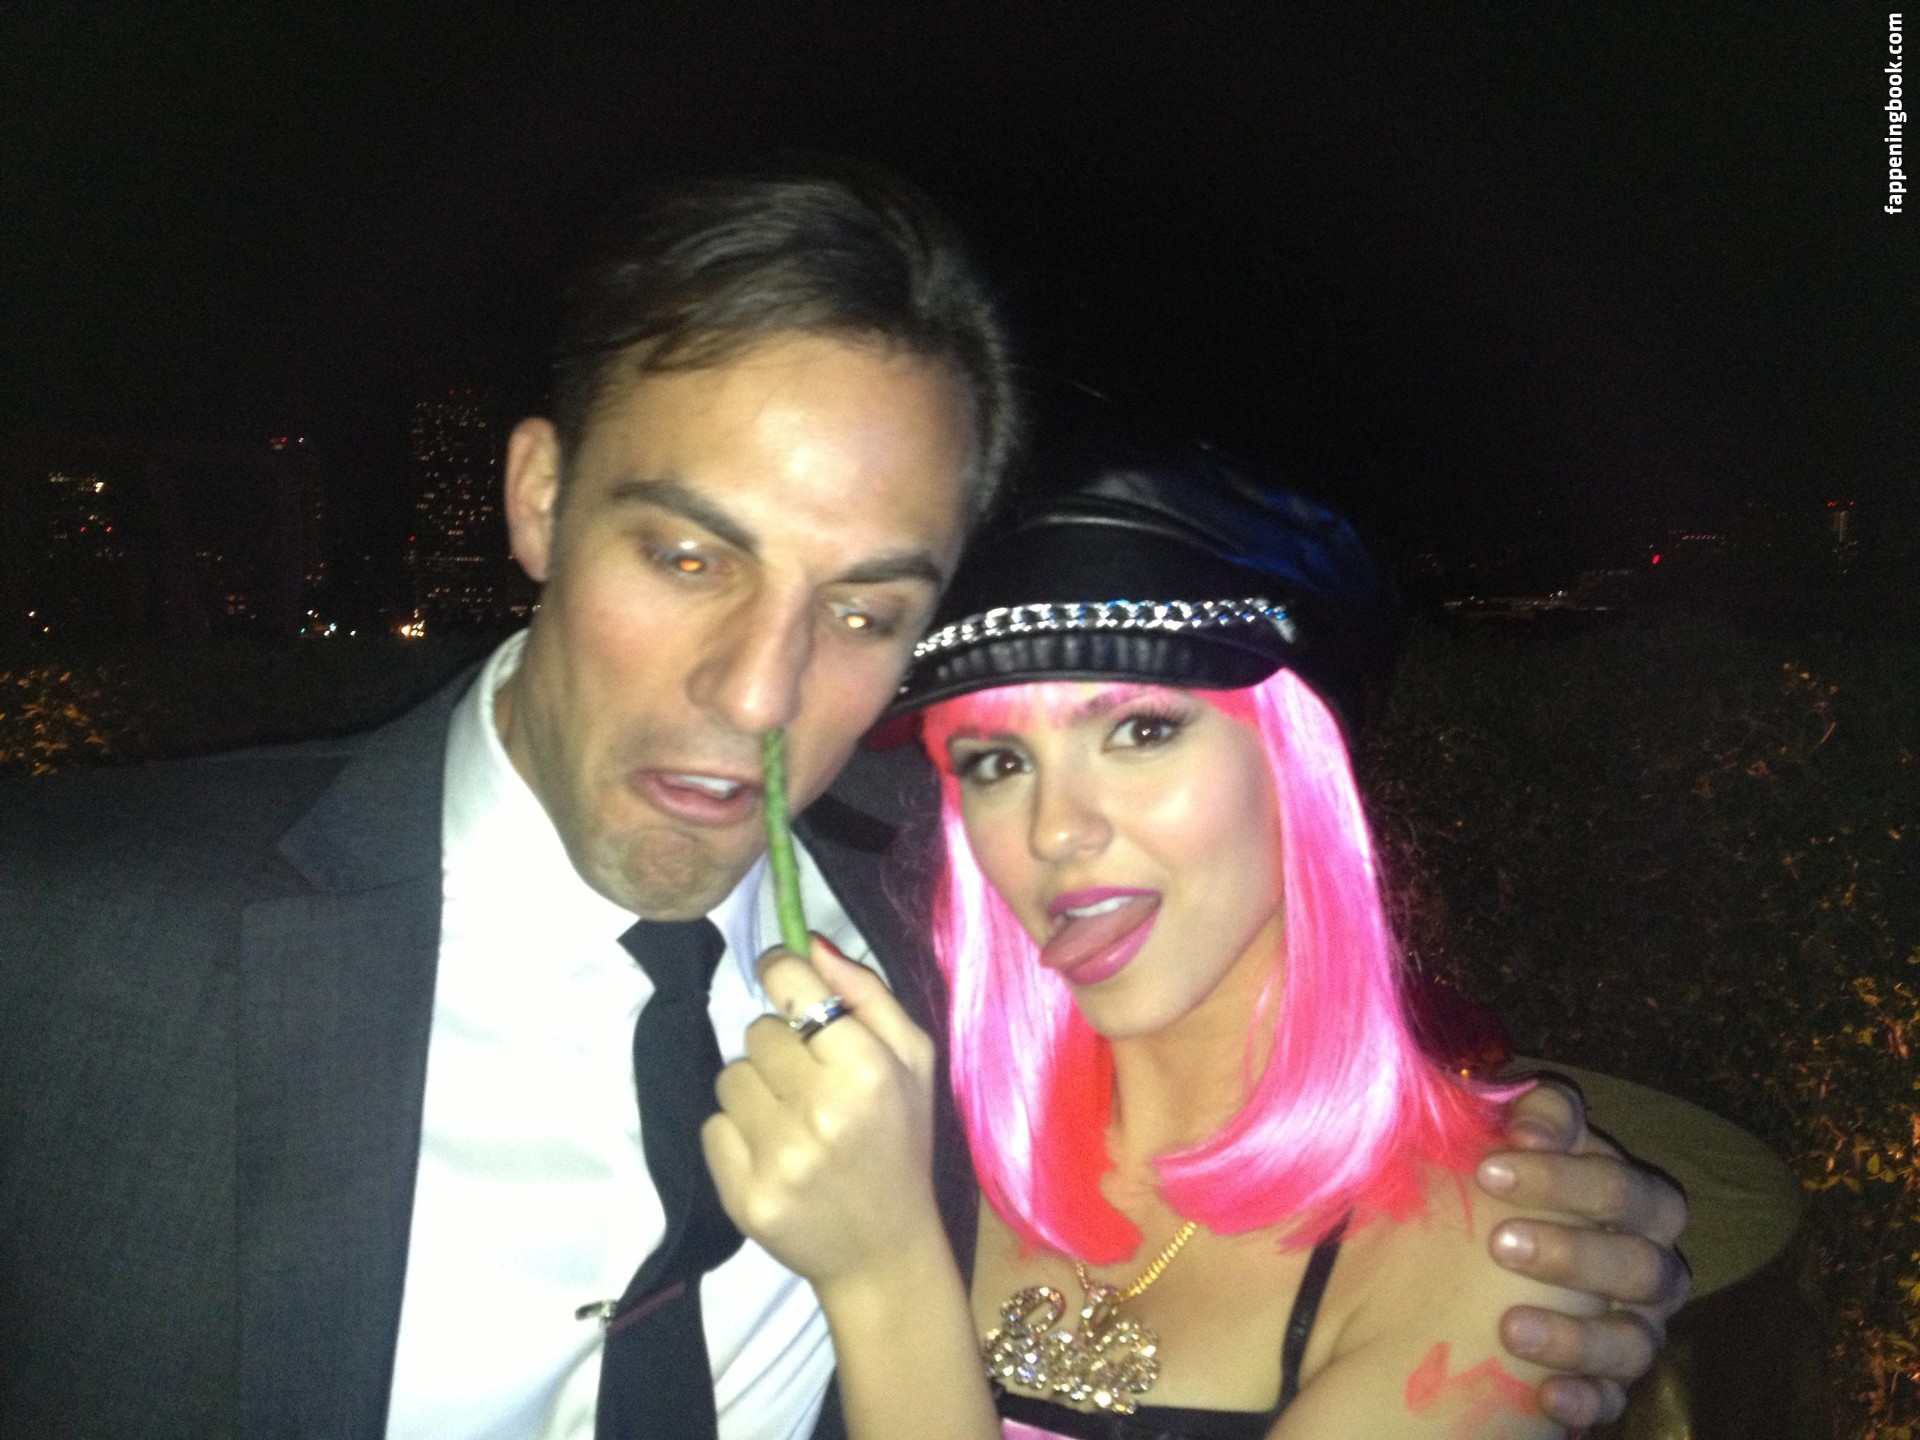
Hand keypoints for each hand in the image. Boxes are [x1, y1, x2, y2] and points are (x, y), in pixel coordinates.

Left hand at [702, 937, 944, 1293]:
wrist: (883, 1251)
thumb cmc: (902, 1143)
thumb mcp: (914, 1061)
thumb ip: (866, 993)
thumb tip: (808, 942)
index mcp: (868, 1070)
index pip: (792, 985)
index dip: (782, 974)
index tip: (783, 980)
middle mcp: (822, 1111)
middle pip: (757, 1032)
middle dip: (780, 1046)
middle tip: (809, 1079)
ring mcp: (779, 1157)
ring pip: (729, 1077)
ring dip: (754, 1089)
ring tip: (791, 1118)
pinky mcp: (744, 1195)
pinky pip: (713, 1126)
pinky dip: (736, 1134)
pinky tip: (772, 1151)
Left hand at [1477, 1079, 1691, 1428]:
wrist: (1434, 1293)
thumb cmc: (1467, 1205)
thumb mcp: (1470, 1156)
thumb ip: (1495, 1122)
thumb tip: (1507, 1111)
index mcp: (1617, 1199)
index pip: (1621, 1175)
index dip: (1568, 1169)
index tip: (1492, 1163)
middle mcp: (1641, 1261)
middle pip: (1646, 1257)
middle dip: (1576, 1249)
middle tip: (1500, 1244)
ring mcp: (1632, 1327)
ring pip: (1638, 1336)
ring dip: (1577, 1334)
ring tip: (1509, 1328)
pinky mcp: (1607, 1385)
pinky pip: (1615, 1398)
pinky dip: (1585, 1396)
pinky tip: (1545, 1396)